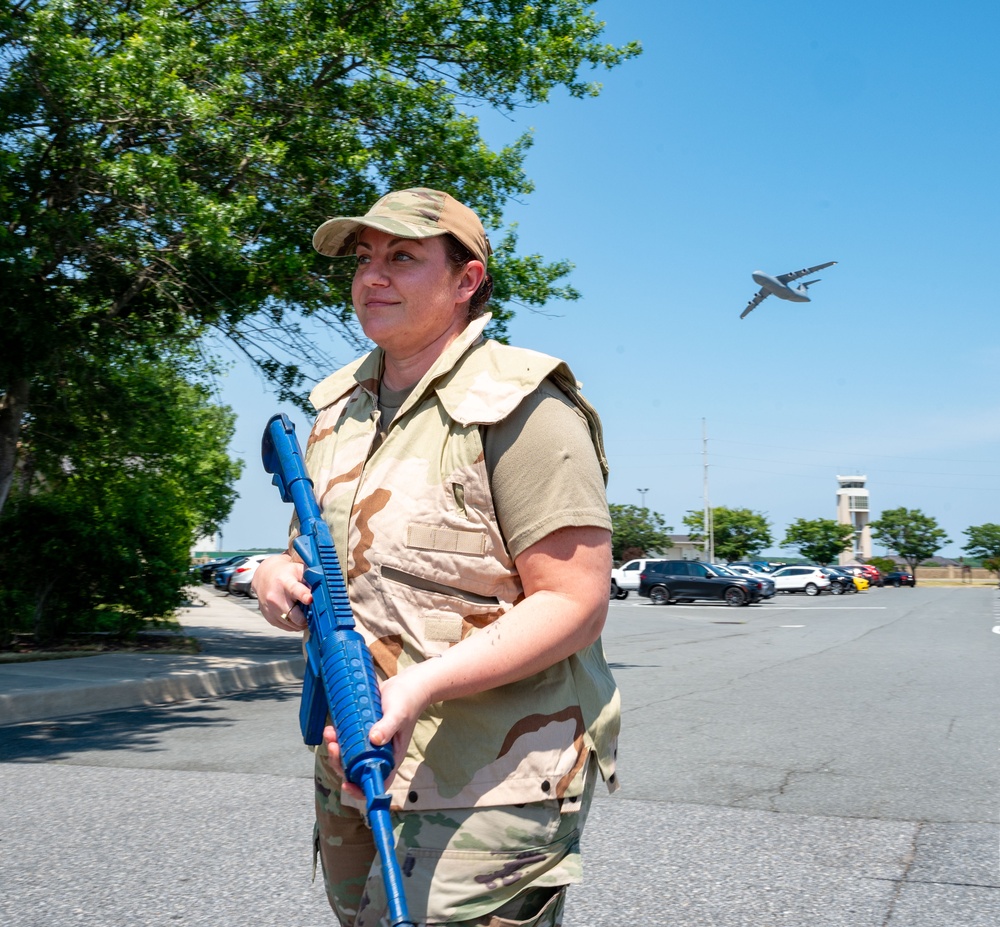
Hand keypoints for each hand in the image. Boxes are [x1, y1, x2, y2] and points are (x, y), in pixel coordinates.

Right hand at [252, 553, 311, 630]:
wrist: (264, 577)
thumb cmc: (286, 574)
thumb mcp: (299, 570)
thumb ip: (311, 580)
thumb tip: (324, 592)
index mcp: (285, 583)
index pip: (295, 590)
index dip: (304, 596)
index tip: (310, 599)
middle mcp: (276, 598)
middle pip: (297, 616)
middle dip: (308, 616)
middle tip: (313, 611)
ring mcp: (271, 610)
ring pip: (294, 625)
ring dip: (302, 621)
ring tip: (304, 610)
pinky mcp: (270, 619)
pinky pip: (288, 628)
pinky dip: (295, 624)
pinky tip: (296, 614)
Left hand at [322, 662, 433, 795]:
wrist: (405, 685)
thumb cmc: (407, 701)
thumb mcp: (398, 714)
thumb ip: (388, 726)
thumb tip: (374, 740)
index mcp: (391, 758)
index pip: (377, 782)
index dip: (360, 790)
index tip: (345, 784)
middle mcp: (379, 754)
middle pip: (356, 771)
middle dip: (340, 763)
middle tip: (333, 746)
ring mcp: (369, 744)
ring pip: (348, 756)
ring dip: (335, 750)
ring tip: (330, 733)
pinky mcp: (361, 732)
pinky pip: (347, 741)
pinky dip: (337, 737)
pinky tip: (331, 727)